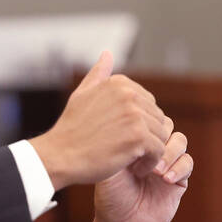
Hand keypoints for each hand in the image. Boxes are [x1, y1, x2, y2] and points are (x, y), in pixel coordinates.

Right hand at [29, 52, 171, 189]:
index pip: (149, 103)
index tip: (123, 136)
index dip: (140, 124)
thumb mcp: (82, 95)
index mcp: (119, 83)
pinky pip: (159, 151)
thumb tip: (108, 54)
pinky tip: (135, 168)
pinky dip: (151, 163)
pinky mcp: (138, 136)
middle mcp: (129, 94)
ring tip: (132, 161)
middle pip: (158, 119)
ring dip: (150, 152)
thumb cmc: (71, 130)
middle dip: (147, 137)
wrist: (60, 156)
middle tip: (129, 152)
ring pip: (161, 135)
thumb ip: (98, 75)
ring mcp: (134, 114)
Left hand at [90, 130, 192, 221]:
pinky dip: (180, 167)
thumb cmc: (110, 197)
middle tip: (145, 156)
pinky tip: (166, 179)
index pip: (147, 117)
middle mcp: (151, 148)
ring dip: (170, 152)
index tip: (131, 142)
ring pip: (180, 141)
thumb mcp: (108, 167)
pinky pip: (188, 163)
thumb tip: (129, 121)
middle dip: (158, 137)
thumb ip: (118, 144)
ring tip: (156, 171)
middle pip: (166, 125)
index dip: (144, 125)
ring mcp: (167, 162)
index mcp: (134, 140)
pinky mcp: (179, 179)